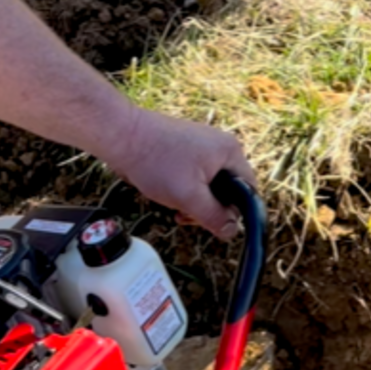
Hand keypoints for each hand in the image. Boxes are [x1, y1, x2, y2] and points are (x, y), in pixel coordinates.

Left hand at [110, 106, 256, 238]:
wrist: (122, 136)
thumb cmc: (155, 161)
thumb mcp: (189, 197)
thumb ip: (214, 217)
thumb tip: (231, 232)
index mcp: (230, 152)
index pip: (248, 191)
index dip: (234, 212)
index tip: (213, 222)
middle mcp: (221, 146)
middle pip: (229, 190)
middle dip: (209, 209)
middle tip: (187, 215)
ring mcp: (203, 147)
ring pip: (210, 187)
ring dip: (195, 203)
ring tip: (175, 206)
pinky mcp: (187, 151)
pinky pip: (196, 179)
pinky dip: (184, 192)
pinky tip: (169, 194)